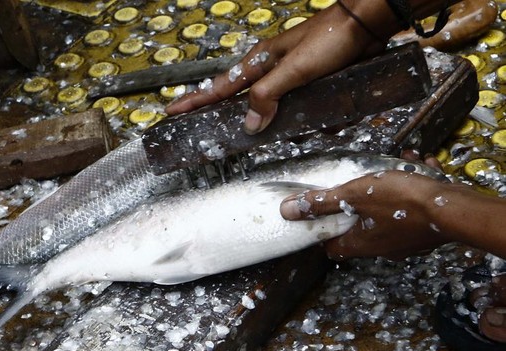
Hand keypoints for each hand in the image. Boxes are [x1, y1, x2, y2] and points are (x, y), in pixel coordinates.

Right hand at [165, 0, 397, 133]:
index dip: (194, 101)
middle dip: (241, 120)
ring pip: (279, 112)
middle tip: (229, 135)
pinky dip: (318, 119)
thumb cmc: (329, 39)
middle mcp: (271, 72)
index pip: (218, 88)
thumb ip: (269, 95)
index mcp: (259, 64)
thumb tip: (249, 124)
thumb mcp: (294, 70)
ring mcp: (291, 79)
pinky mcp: (312, 85)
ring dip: (291, 125)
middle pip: (244, 103)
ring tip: (300, 130)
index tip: (172, 111)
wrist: (368, 25)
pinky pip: (307, 111)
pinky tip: (331, 120)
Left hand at [279, 154, 451, 260]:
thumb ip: (321, 203)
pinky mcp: (424, 230)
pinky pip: (410, 209)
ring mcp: (405, 241)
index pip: (331, 248)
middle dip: (354, 208)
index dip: (321, 232)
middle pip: (358, 231)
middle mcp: (382, 248)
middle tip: (354, 188)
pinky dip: (410, 189)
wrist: (455, 209)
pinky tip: (415, 167)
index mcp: (360, 244)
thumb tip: (286, 211)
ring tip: (391, 170)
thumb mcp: (353, 195)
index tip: (318, 215)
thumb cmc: (402, 203)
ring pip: (386, 216)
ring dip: (385, 192)